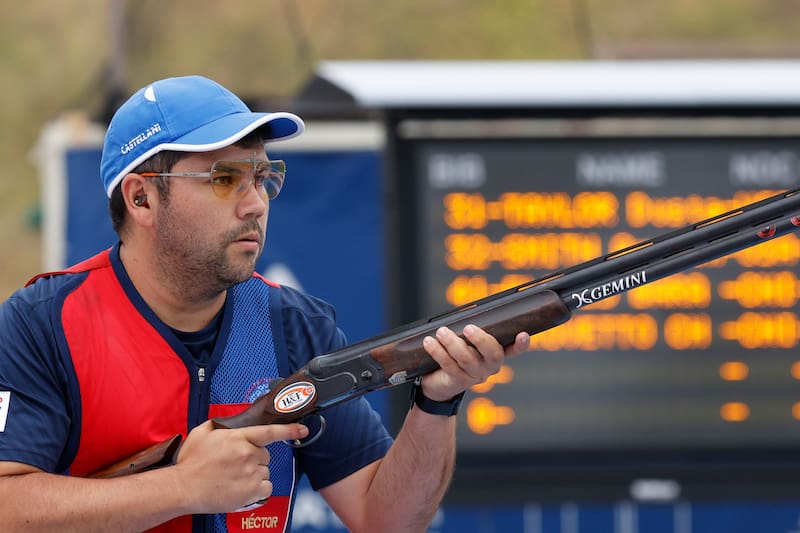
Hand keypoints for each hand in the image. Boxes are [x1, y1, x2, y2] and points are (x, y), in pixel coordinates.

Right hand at [171, 420, 307, 513]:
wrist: (182, 488)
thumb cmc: (190, 462)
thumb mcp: (201, 433)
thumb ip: (219, 424)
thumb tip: (231, 423)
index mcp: (237, 438)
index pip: (269, 432)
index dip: (289, 430)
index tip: (303, 429)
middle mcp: (247, 454)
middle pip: (265, 455)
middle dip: (254, 458)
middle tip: (234, 465)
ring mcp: (250, 473)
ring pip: (265, 471)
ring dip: (254, 474)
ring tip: (234, 478)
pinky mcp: (251, 491)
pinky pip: (265, 487)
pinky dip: (257, 489)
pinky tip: (241, 488)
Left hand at [420, 325, 529, 401]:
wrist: (438, 383)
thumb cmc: (455, 355)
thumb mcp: (466, 342)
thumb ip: (471, 331)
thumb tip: (466, 312)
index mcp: (495, 355)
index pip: (513, 349)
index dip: (520, 344)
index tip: (523, 334)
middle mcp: (489, 366)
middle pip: (492, 354)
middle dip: (481, 339)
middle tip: (468, 328)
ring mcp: (474, 376)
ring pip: (467, 358)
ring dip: (452, 343)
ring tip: (441, 332)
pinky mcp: (457, 381)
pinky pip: (448, 364)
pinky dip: (438, 351)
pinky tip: (430, 342)